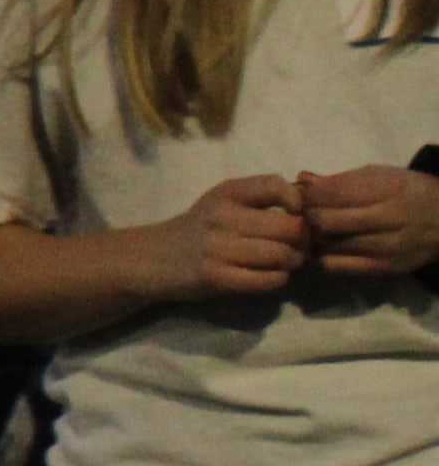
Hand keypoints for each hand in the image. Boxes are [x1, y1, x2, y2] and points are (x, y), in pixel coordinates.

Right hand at [157, 175, 312, 304]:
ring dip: (294, 262)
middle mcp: (221, 217)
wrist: (156, 257)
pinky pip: (268, 279)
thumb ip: (261, 198)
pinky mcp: (217, 277)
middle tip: (302, 246)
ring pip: (282, 255)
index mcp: (226, 193)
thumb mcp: (223, 202)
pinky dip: (279, 279)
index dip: (298, 200)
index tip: (297, 213)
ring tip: (288, 262)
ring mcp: (217, 249)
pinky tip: (272, 275)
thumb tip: (310, 204)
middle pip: (289, 228)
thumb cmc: (201, 228)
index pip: (275, 186)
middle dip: (304, 240)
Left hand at [301, 163, 438, 282]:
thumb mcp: (380, 175)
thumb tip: (301, 179)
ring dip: (312, 237)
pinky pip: (337, 266)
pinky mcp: (384, 268)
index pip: (331, 193)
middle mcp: (389, 220)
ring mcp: (387, 247)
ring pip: (328, 245)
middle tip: (302, 214)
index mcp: (387, 189)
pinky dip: (323, 256)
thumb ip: (340, 180)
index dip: (306, 195)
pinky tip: (326, 247)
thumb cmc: (407, 191)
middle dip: (306, 216)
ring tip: (313, 229)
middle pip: (325, 222)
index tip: (298, 194)